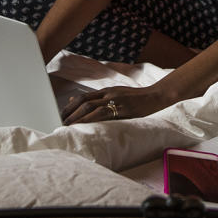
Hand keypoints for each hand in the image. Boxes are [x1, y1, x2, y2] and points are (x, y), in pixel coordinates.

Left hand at [61, 83, 179, 124]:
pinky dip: (92, 119)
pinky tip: (86, 126)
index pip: (83, 97)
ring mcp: (116, 100)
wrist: (157, 96)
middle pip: (84, 101)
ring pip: (91, 107)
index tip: (61, 116)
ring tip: (68, 126)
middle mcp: (109, 93)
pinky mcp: (124, 108)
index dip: (70, 106)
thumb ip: (99, 99)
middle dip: (70, 113)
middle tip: (60, 124)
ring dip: (78, 117)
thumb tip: (75, 100)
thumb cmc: (137, 99)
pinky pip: (105, 113)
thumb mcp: (117, 95)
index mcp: (107, 91)